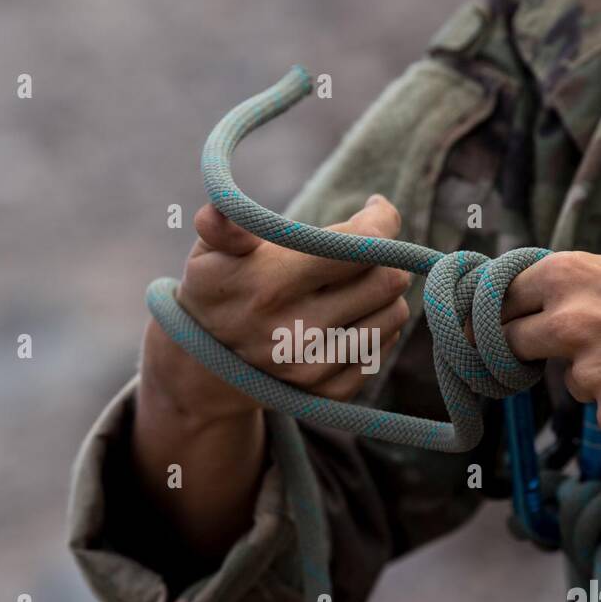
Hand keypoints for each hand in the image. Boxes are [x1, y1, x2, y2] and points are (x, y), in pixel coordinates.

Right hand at [145, 195, 411, 423]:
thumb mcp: (208, 251)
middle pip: (387, 281)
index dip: (380, 221)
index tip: (375, 208)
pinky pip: (383, 347)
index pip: (357, 248)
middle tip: (366, 248)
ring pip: (394, 315)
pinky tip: (352, 314)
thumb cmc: (219, 287)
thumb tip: (216, 214)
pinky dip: (377, 326)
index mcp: (269, 286)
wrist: (207, 363)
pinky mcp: (329, 393)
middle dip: (385, 256)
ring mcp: (314, 368)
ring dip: (385, 291)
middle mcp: (295, 333)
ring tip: (359, 281)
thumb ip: (220, 226)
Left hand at [497, 252, 600, 441]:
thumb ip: (575, 291)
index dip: (496, 316)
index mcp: (568, 276)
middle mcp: (569, 322)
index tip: (491, 329)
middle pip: (511, 346)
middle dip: (526, 352)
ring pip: (574, 383)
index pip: (498, 300)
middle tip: (572, 348)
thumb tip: (524, 311)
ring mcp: (591, 374)